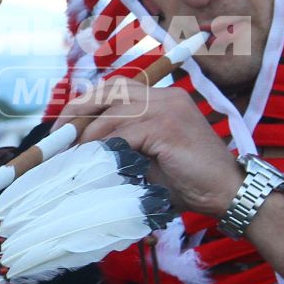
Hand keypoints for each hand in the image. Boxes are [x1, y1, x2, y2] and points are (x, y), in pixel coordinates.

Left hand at [60, 78, 241, 216]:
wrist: (226, 194)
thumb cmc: (188, 183)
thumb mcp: (148, 159)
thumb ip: (121, 147)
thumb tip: (80, 151)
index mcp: (162, 99)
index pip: (115, 89)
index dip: (85, 105)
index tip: (63, 128)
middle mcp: (165, 96)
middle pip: (109, 91)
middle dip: (77, 111)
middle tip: (57, 137)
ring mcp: (167, 108)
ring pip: (112, 113)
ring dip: (88, 136)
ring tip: (73, 156)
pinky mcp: (167, 126)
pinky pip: (124, 133)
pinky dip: (105, 149)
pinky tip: (95, 163)